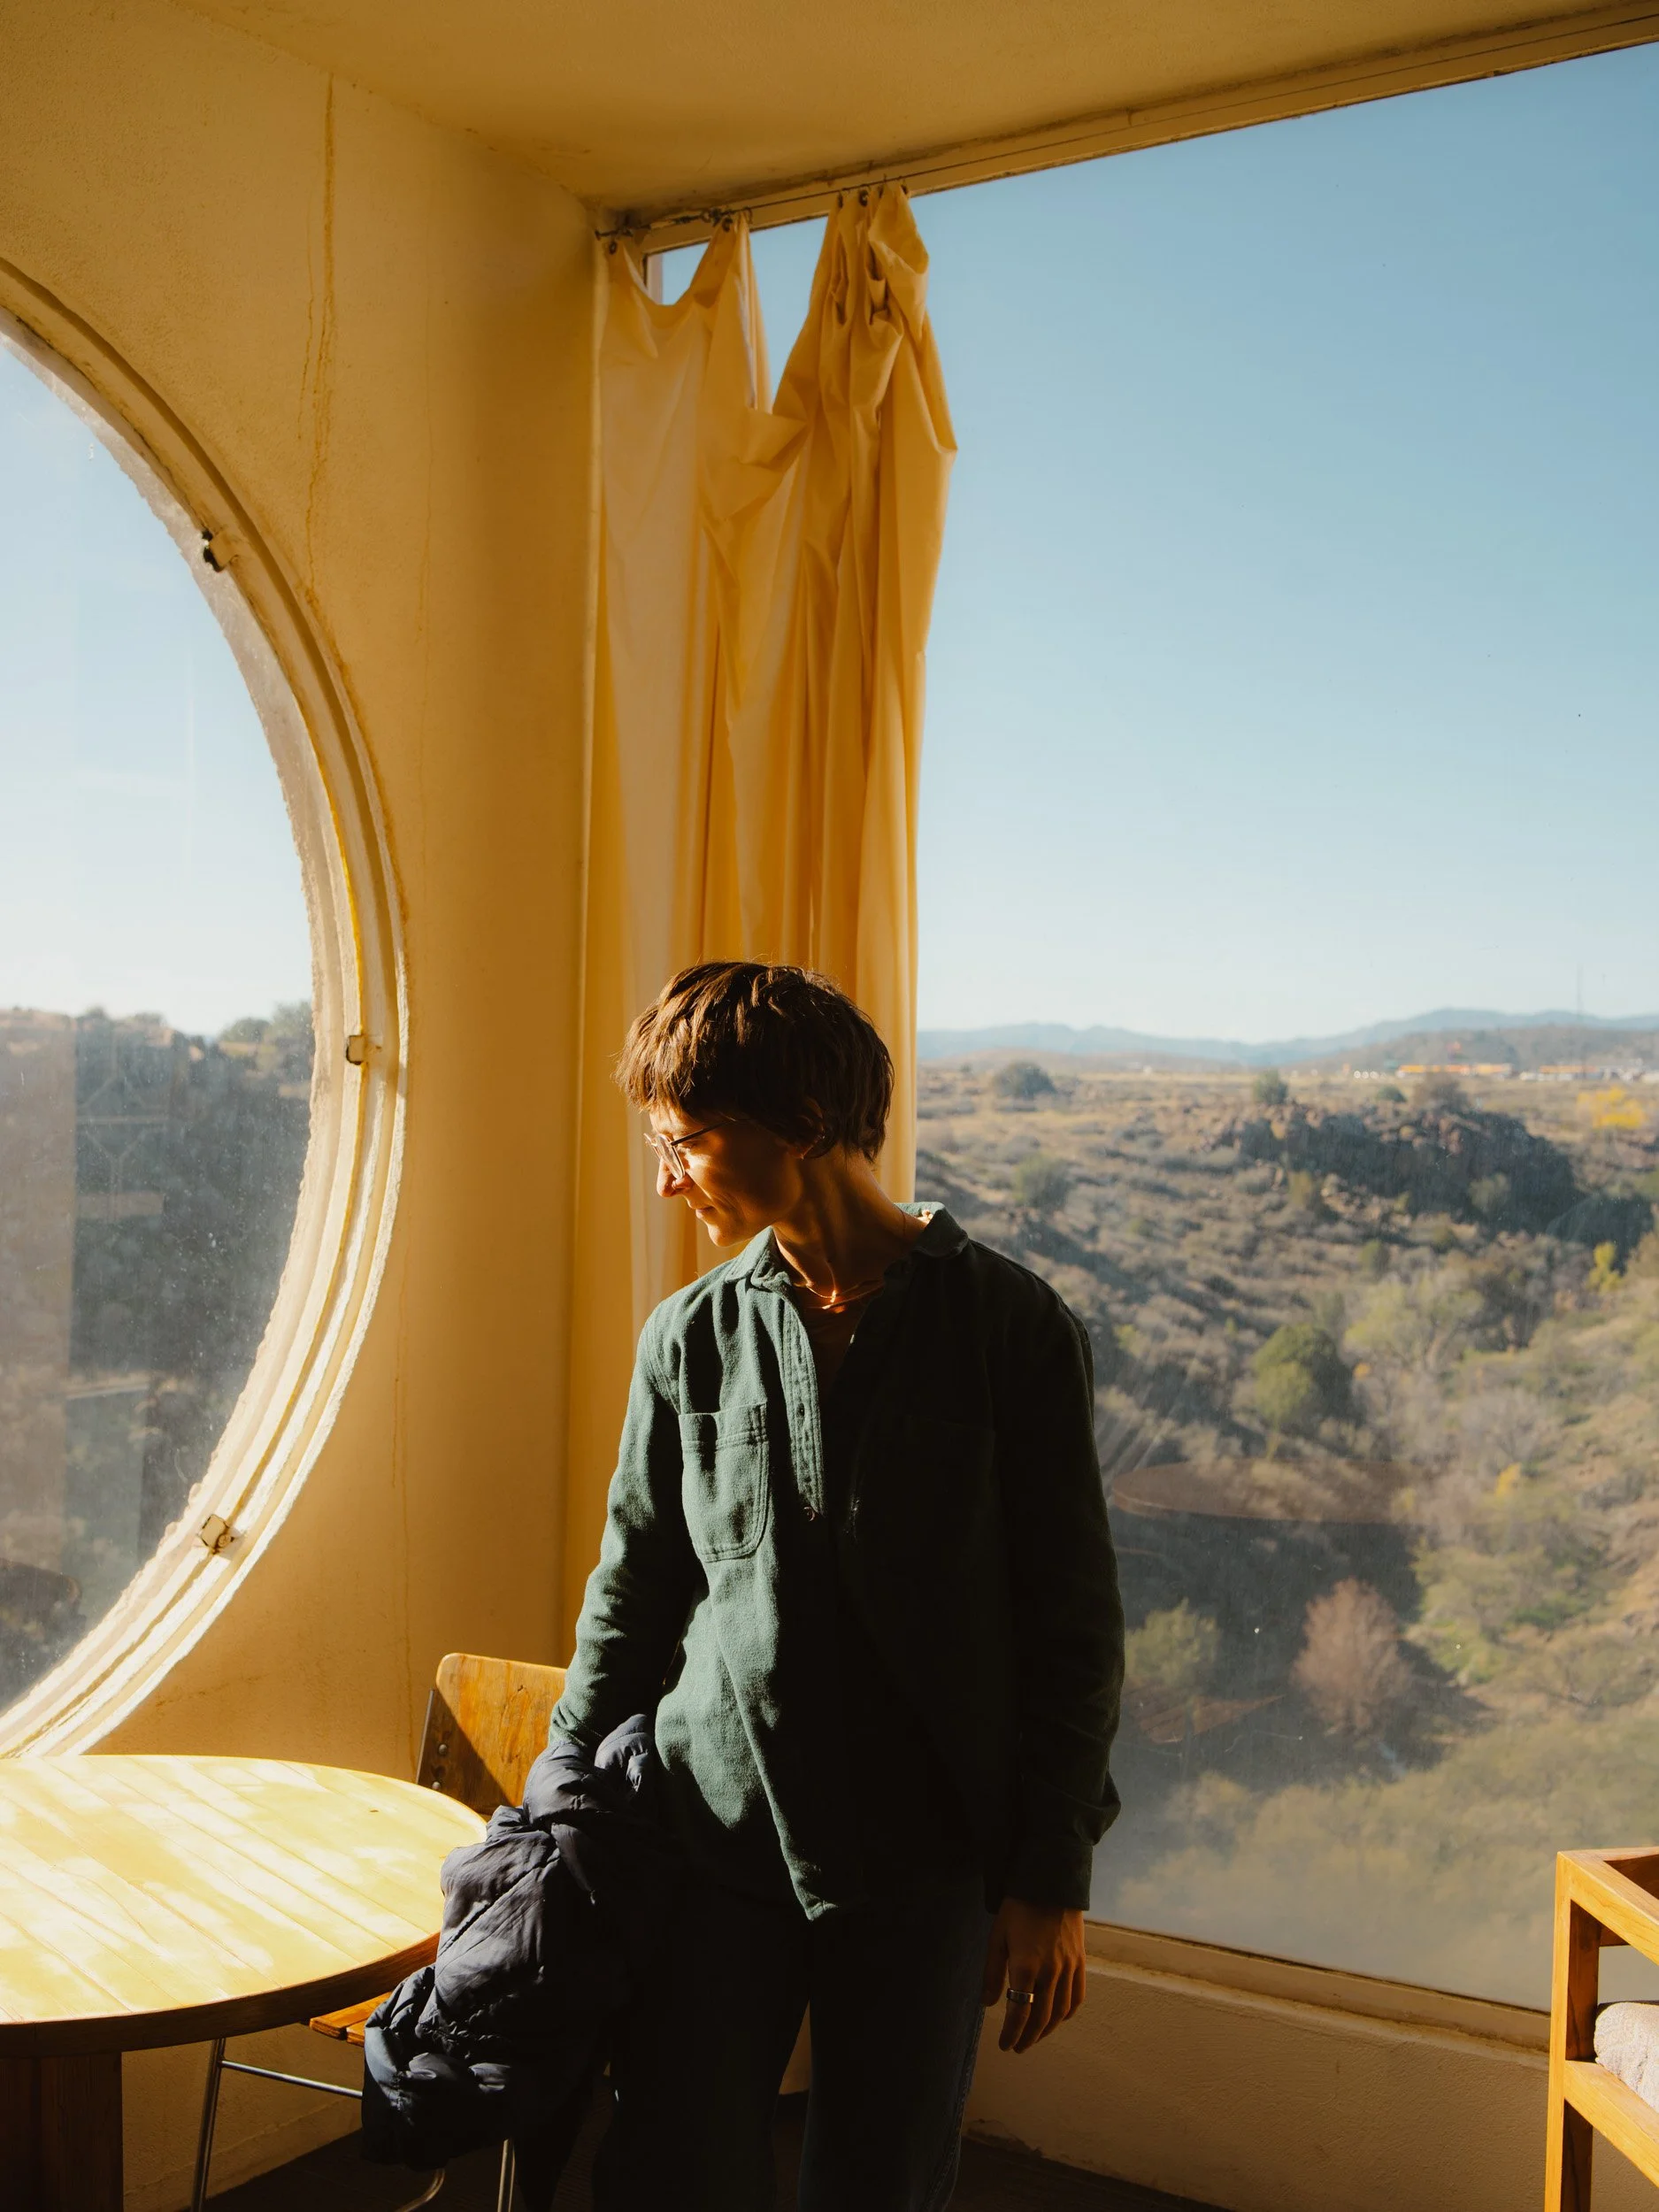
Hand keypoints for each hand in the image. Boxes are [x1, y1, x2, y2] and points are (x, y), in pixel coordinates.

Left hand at [980, 1898, 1085, 2053]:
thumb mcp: (997, 1937)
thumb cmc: (1018, 1908)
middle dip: (1027, 2037)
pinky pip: (1077, 1997)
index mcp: (1025, 1967)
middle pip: (1040, 2018)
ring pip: (1060, 2012)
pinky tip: (1058, 2018)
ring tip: (1034, 2037)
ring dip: (1047, 2030)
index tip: (1004, 2045)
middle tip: (1017, 2047)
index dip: (1011, 2033)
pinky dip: (1067, 2013)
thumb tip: (988, 2003)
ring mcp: (1068, 1968)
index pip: (1019, 2013)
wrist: (1051, 1883)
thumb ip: (993, 1973)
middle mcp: (1050, 1973)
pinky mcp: (1080, 1962)